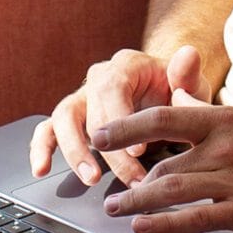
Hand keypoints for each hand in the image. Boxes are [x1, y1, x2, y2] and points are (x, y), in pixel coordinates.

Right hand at [29, 44, 209, 187]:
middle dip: (111, 150)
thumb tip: (189, 54)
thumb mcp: (190, 86)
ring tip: (91, 178)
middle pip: (92, 110)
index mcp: (125, 66)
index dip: (121, 119)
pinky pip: (48, 130)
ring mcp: (82, 99)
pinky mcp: (71, 120)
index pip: (113, 88)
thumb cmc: (179, 93)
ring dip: (75, 151)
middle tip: (131, 177)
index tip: (139, 150)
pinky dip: (41, 148)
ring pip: (64, 119)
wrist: (167, 97)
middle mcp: (98, 79)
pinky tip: (41, 170)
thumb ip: (187, 75)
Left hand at [88, 102, 232, 232]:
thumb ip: (208, 109)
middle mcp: (226, 146)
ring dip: (136, 201)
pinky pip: (195, 217)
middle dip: (128, 178)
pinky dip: (164, 223)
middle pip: (162, 161)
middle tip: (106, 189)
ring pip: (171, 189)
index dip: (126, 126)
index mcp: (226, 120)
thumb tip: (177, 93)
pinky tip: (143, 227)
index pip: (165, 118)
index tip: (100, 134)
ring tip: (114, 209)